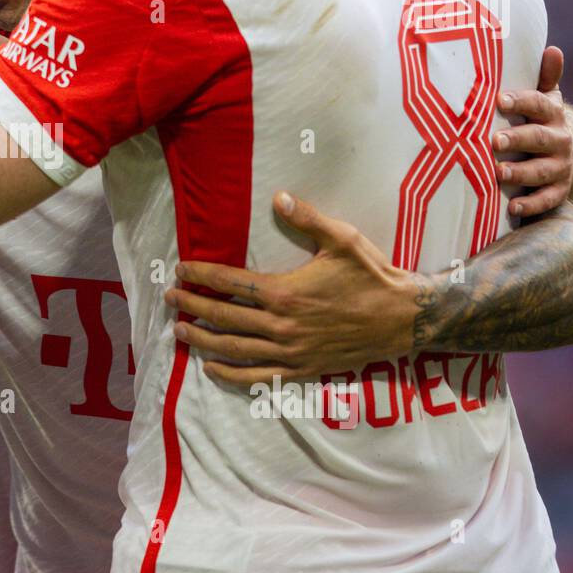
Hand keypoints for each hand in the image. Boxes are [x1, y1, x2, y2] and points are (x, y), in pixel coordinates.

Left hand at [164, 191, 415, 386]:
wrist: (403, 318)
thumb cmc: (372, 276)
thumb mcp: (342, 239)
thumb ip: (307, 219)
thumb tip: (279, 197)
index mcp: (284, 292)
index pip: (230, 283)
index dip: (201, 276)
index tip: (180, 270)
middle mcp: (281, 325)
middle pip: (224, 317)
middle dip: (192, 307)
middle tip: (170, 299)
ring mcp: (290, 351)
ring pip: (234, 348)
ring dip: (202, 340)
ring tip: (179, 331)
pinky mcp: (301, 369)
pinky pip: (258, 376)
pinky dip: (231, 374)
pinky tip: (211, 369)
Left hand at [493, 45, 572, 217]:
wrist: (566, 157)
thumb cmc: (541, 122)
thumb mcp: (544, 99)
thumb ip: (544, 77)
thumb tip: (552, 48)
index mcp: (552, 114)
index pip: (538, 104)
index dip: (520, 101)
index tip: (498, 100)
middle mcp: (560, 140)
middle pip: (539, 138)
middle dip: (517, 139)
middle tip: (493, 141)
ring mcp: (560, 167)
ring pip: (541, 171)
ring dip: (520, 173)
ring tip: (498, 173)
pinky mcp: (558, 191)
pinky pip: (546, 200)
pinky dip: (530, 205)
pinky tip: (511, 208)